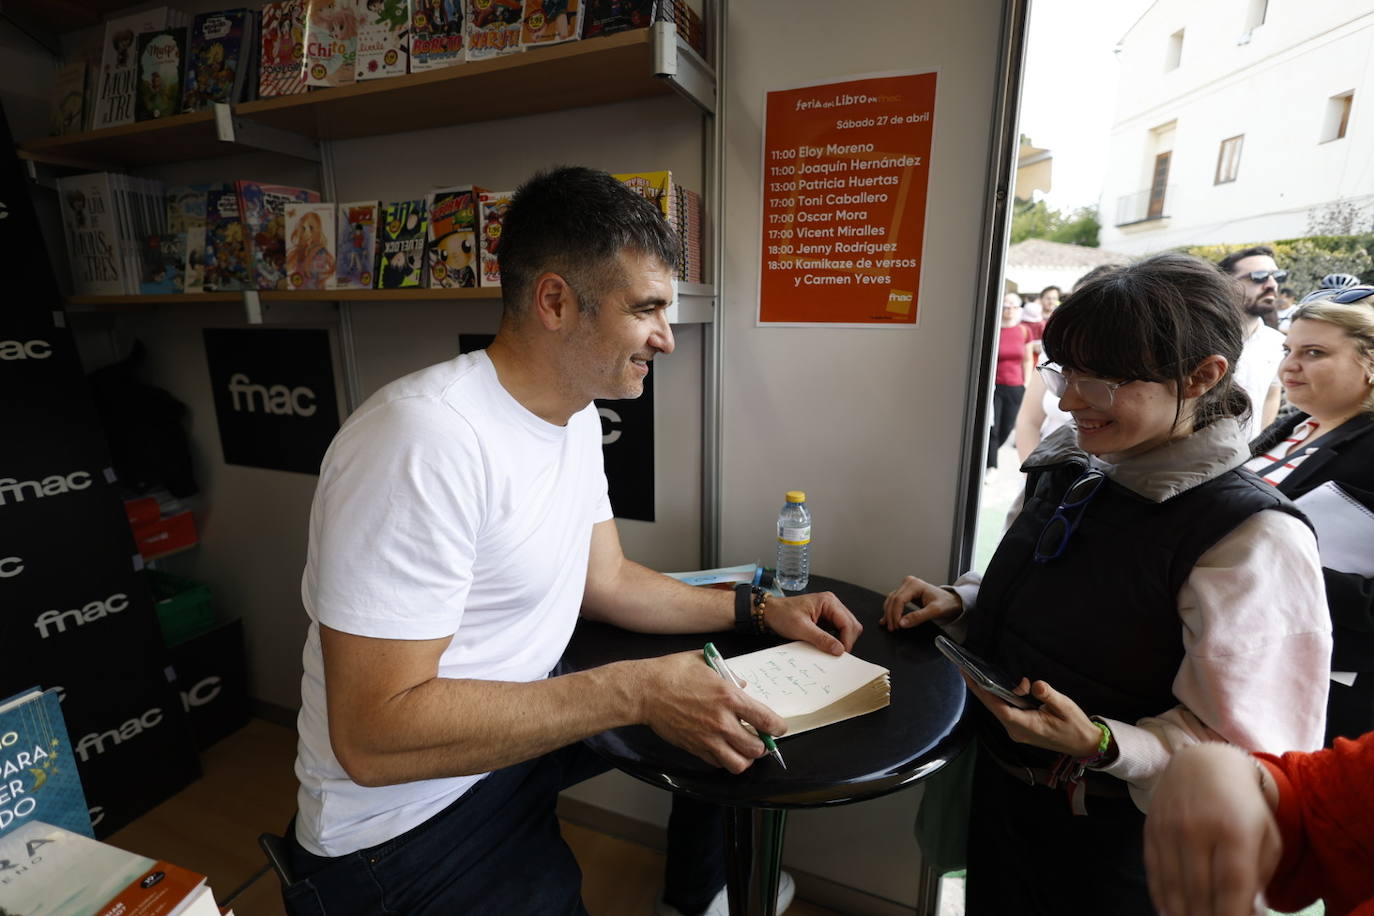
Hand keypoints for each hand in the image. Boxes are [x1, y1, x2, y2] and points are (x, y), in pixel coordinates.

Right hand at [633, 651, 787, 773]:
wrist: (644, 691)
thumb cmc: (672, 672)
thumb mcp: (706, 662)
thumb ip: (729, 674)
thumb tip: (742, 685)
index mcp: (730, 697)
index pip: (767, 721)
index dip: (778, 728)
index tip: (778, 729)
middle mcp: (722, 722)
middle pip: (757, 748)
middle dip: (763, 746)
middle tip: (761, 739)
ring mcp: (708, 738)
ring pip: (739, 764)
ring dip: (745, 758)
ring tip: (743, 749)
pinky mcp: (695, 748)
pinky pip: (718, 764)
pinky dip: (725, 760)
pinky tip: (723, 749)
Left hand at [763, 591, 860, 654]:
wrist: (769, 612)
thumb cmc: (782, 614)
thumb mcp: (801, 628)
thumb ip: (821, 639)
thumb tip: (839, 649)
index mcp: (828, 601)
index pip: (847, 622)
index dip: (847, 640)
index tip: (842, 653)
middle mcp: (832, 604)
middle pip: (851, 625)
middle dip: (847, 640)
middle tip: (838, 654)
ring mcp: (830, 611)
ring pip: (847, 628)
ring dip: (842, 640)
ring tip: (832, 650)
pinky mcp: (826, 618)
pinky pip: (838, 630)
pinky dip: (836, 639)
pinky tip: (828, 645)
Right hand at [882, 575, 961, 630]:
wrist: (952, 601)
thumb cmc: (946, 603)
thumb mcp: (934, 611)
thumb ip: (918, 617)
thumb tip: (902, 623)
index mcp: (915, 584)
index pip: (899, 599)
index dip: (895, 614)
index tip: (897, 625)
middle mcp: (909, 583)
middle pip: (893, 599)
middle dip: (891, 615)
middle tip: (892, 628)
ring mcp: (906, 587)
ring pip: (891, 600)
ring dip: (889, 613)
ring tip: (889, 625)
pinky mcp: (906, 593)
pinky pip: (894, 601)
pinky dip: (890, 610)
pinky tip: (887, 618)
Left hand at [964, 675, 1102, 757]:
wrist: (1084, 744)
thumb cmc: (1075, 725)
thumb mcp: (1064, 707)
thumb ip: (1048, 695)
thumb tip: (1036, 684)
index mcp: (1025, 726)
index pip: (999, 707)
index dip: (983, 692)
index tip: (969, 676)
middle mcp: (1016, 730)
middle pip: (993, 707)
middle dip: (979, 688)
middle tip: (964, 668)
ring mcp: (1017, 731)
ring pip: (997, 708)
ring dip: (989, 692)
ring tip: (975, 673)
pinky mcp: (1020, 728)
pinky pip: (1004, 711)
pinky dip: (999, 697)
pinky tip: (995, 685)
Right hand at [1144, 743, 1281, 915]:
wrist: (1203, 764)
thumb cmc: (1244, 807)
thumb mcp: (1266, 837)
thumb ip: (1260, 877)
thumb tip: (1250, 912)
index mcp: (1234, 831)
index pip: (1231, 886)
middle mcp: (1197, 830)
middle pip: (1199, 892)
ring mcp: (1169, 830)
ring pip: (1173, 887)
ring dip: (1183, 914)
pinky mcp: (1150, 831)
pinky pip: (1154, 874)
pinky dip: (1162, 899)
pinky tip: (1172, 914)